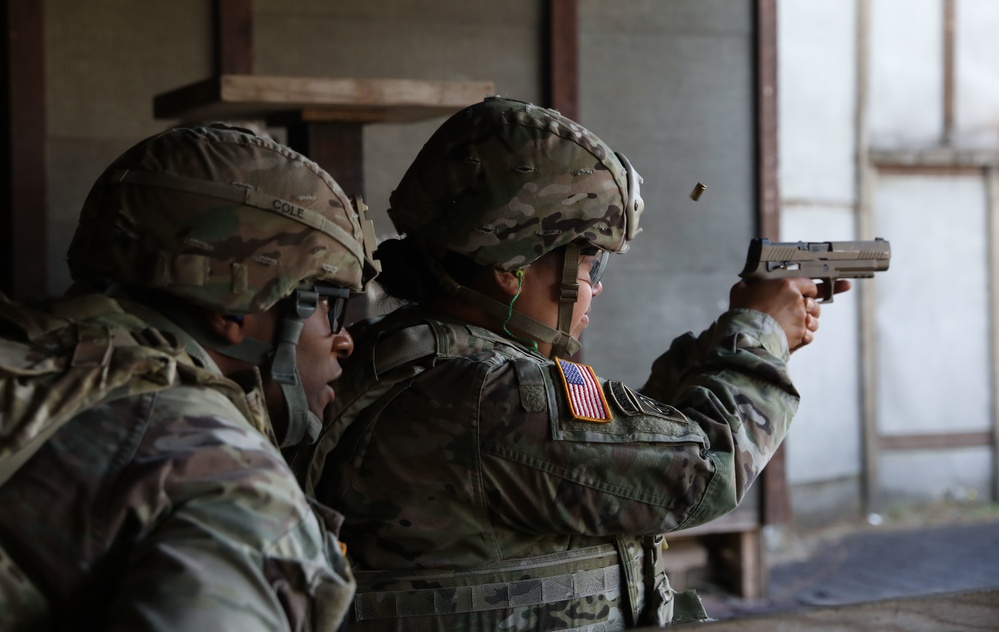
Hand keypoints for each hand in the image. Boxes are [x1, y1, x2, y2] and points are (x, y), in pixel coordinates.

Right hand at [728, 278, 851, 351]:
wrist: (747, 334)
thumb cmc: (744, 312)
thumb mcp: (741, 290)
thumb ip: (750, 284)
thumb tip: (749, 284)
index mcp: (786, 286)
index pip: (809, 284)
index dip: (808, 289)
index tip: (807, 293)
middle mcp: (797, 302)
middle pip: (814, 304)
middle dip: (809, 308)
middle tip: (800, 310)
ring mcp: (800, 320)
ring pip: (813, 322)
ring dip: (807, 323)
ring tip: (796, 325)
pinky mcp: (800, 336)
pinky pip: (808, 336)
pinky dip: (803, 336)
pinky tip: (795, 336)